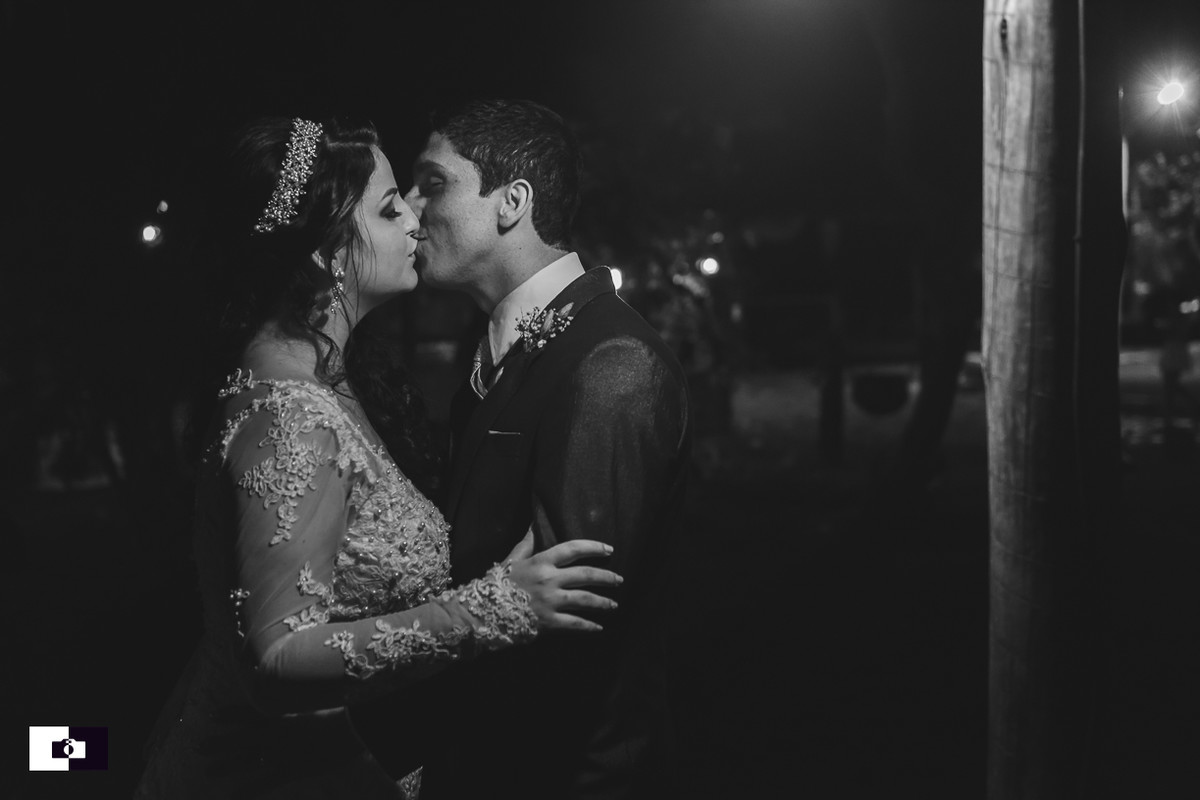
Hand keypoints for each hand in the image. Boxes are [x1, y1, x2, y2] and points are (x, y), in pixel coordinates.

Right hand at [504, 530, 620, 631]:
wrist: (482, 612)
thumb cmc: (497, 584)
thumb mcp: (512, 559)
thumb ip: (526, 543)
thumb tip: (534, 523)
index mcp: (541, 562)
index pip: (573, 549)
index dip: (594, 547)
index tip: (609, 549)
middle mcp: (549, 580)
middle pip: (585, 574)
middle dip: (606, 577)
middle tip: (619, 580)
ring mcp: (550, 601)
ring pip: (584, 599)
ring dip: (603, 602)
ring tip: (614, 604)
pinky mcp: (548, 622)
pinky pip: (574, 624)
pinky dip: (588, 626)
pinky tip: (598, 628)